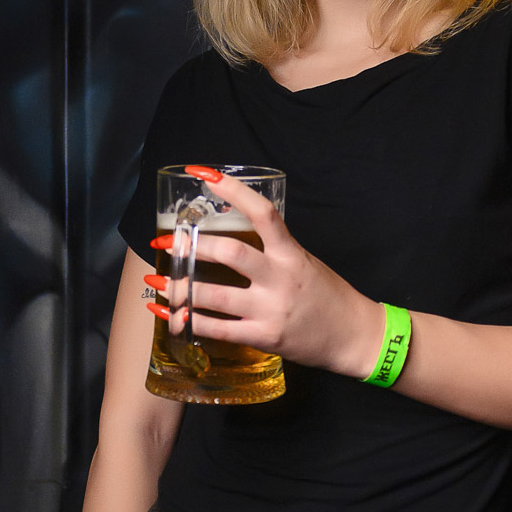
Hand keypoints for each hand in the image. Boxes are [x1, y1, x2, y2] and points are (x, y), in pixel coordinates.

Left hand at [146, 165, 385, 377]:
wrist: (354, 336)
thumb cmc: (328, 296)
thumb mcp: (305, 262)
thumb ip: (273, 251)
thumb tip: (233, 240)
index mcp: (291, 253)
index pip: (262, 212)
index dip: (231, 190)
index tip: (202, 174)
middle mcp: (280, 278)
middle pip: (229, 253)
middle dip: (192, 246)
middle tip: (167, 241)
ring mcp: (271, 309)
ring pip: (215, 295)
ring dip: (180, 287)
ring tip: (157, 281)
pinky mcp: (264, 337)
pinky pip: (219, 329)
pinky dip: (190, 322)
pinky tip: (171, 317)